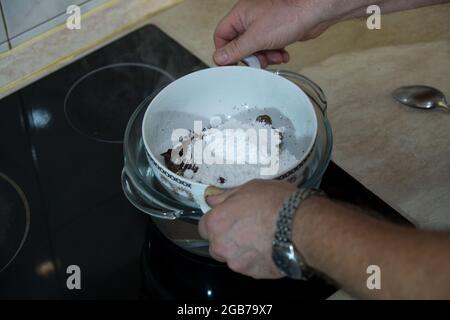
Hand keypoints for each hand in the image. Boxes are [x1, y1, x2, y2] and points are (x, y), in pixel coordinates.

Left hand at [198, 180, 296, 278]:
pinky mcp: (254, 274)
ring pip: (232, 257)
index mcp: (216, 222)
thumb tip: (211, 199)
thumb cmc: (275, 202)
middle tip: (247, 228)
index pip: (204, 226)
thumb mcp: (249, 188)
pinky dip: (256, 259)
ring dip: (241, 251)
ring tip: (261, 239)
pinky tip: (270, 249)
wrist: (302, 227)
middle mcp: (221, 245)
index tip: (228, 218)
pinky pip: (250, 266)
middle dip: (227, 238)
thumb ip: (226, 196)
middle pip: (216, 245)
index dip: (216, 221)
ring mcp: (237, 263)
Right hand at [213, 0, 339, 66]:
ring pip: (255, 48)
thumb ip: (236, 50)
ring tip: (274, 57)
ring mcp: (263, 25)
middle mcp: (250, 18)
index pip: (221, 36)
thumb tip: (219, 58)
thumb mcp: (256, 38)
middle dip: (250, 57)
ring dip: (264, 57)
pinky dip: (274, 54)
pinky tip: (282, 54)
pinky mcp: (276, 31)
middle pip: (239, 45)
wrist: (314, 12)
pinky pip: (268, 47)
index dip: (225, 52)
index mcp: (240, 15)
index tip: (233, 64)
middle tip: (258, 62)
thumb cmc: (288, 15)